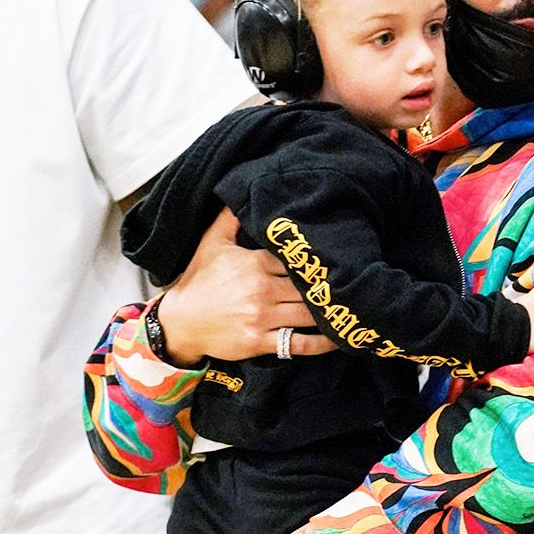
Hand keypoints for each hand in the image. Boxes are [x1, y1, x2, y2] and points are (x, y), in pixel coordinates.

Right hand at [155, 208, 336, 366]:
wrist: (179, 322)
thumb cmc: (198, 281)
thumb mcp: (211, 243)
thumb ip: (230, 218)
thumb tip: (241, 189)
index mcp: (254, 262)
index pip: (296, 258)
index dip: (317, 260)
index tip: (338, 258)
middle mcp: (261, 289)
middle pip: (308, 286)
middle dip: (329, 285)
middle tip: (353, 284)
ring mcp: (262, 317)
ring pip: (308, 313)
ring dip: (330, 311)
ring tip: (351, 307)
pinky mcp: (260, 342)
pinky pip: (299, 343)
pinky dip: (322, 342)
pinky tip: (338, 337)